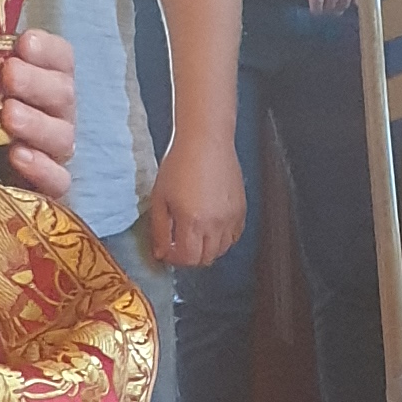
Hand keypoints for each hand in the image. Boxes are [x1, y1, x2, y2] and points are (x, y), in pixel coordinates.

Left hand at [0, 27, 78, 198]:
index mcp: (41, 81)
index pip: (61, 58)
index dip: (48, 50)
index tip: (24, 43)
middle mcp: (54, 114)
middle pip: (63, 94)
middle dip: (36, 82)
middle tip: (9, 75)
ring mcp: (52, 152)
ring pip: (63, 136)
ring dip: (37, 123)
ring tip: (9, 116)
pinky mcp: (46, 187)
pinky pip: (59, 180)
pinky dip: (42, 168)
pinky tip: (18, 155)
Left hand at [147, 123, 246, 269]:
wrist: (205, 141)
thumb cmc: (180, 163)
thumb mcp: (160, 198)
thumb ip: (159, 230)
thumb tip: (161, 254)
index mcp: (192, 220)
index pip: (187, 258)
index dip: (175, 260)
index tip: (168, 252)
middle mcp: (215, 223)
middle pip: (205, 259)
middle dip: (190, 257)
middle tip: (179, 246)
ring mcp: (231, 218)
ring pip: (221, 251)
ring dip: (207, 250)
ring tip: (195, 236)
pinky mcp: (241, 210)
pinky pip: (234, 236)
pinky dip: (223, 239)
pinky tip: (211, 227)